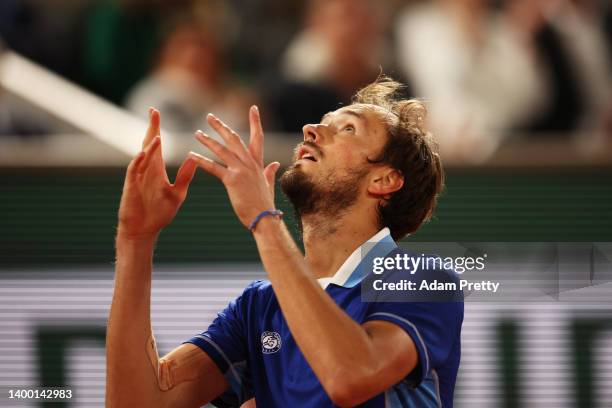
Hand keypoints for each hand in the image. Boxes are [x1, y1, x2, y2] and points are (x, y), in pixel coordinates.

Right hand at [118, 108, 197, 239]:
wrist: (144, 230)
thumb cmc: (159, 213)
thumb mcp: (177, 192)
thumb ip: (185, 175)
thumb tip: (195, 158)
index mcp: (156, 169)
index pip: (156, 144)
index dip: (156, 128)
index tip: (157, 112)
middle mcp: (146, 170)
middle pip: (148, 144)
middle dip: (151, 128)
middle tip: (153, 111)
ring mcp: (138, 178)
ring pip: (142, 156)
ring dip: (149, 146)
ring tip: (156, 134)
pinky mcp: (132, 187)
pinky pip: (134, 171)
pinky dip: (138, 162)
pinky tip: (143, 154)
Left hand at [189, 105, 279, 227]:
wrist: (265, 218)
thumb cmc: (264, 204)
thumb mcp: (268, 185)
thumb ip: (269, 172)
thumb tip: (275, 163)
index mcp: (258, 164)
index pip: (257, 137)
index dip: (255, 122)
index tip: (253, 108)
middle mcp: (250, 164)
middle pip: (234, 138)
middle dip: (221, 126)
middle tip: (209, 117)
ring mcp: (241, 171)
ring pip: (222, 150)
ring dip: (208, 141)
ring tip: (197, 134)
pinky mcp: (232, 180)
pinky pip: (214, 167)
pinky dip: (201, 161)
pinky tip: (191, 156)